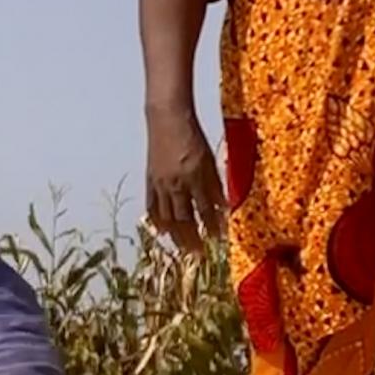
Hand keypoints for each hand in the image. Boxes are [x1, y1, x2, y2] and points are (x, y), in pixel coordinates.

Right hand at [144, 106, 226, 253]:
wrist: (166, 118)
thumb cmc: (192, 135)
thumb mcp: (210, 158)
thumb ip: (216, 184)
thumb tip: (225, 206)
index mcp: (194, 176)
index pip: (205, 209)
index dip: (212, 226)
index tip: (218, 240)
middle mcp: (176, 184)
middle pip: (184, 218)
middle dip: (193, 239)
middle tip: (199, 255)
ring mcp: (160, 183)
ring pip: (168, 216)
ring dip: (176, 235)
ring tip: (182, 249)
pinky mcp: (150, 180)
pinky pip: (152, 205)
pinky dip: (157, 220)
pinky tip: (162, 231)